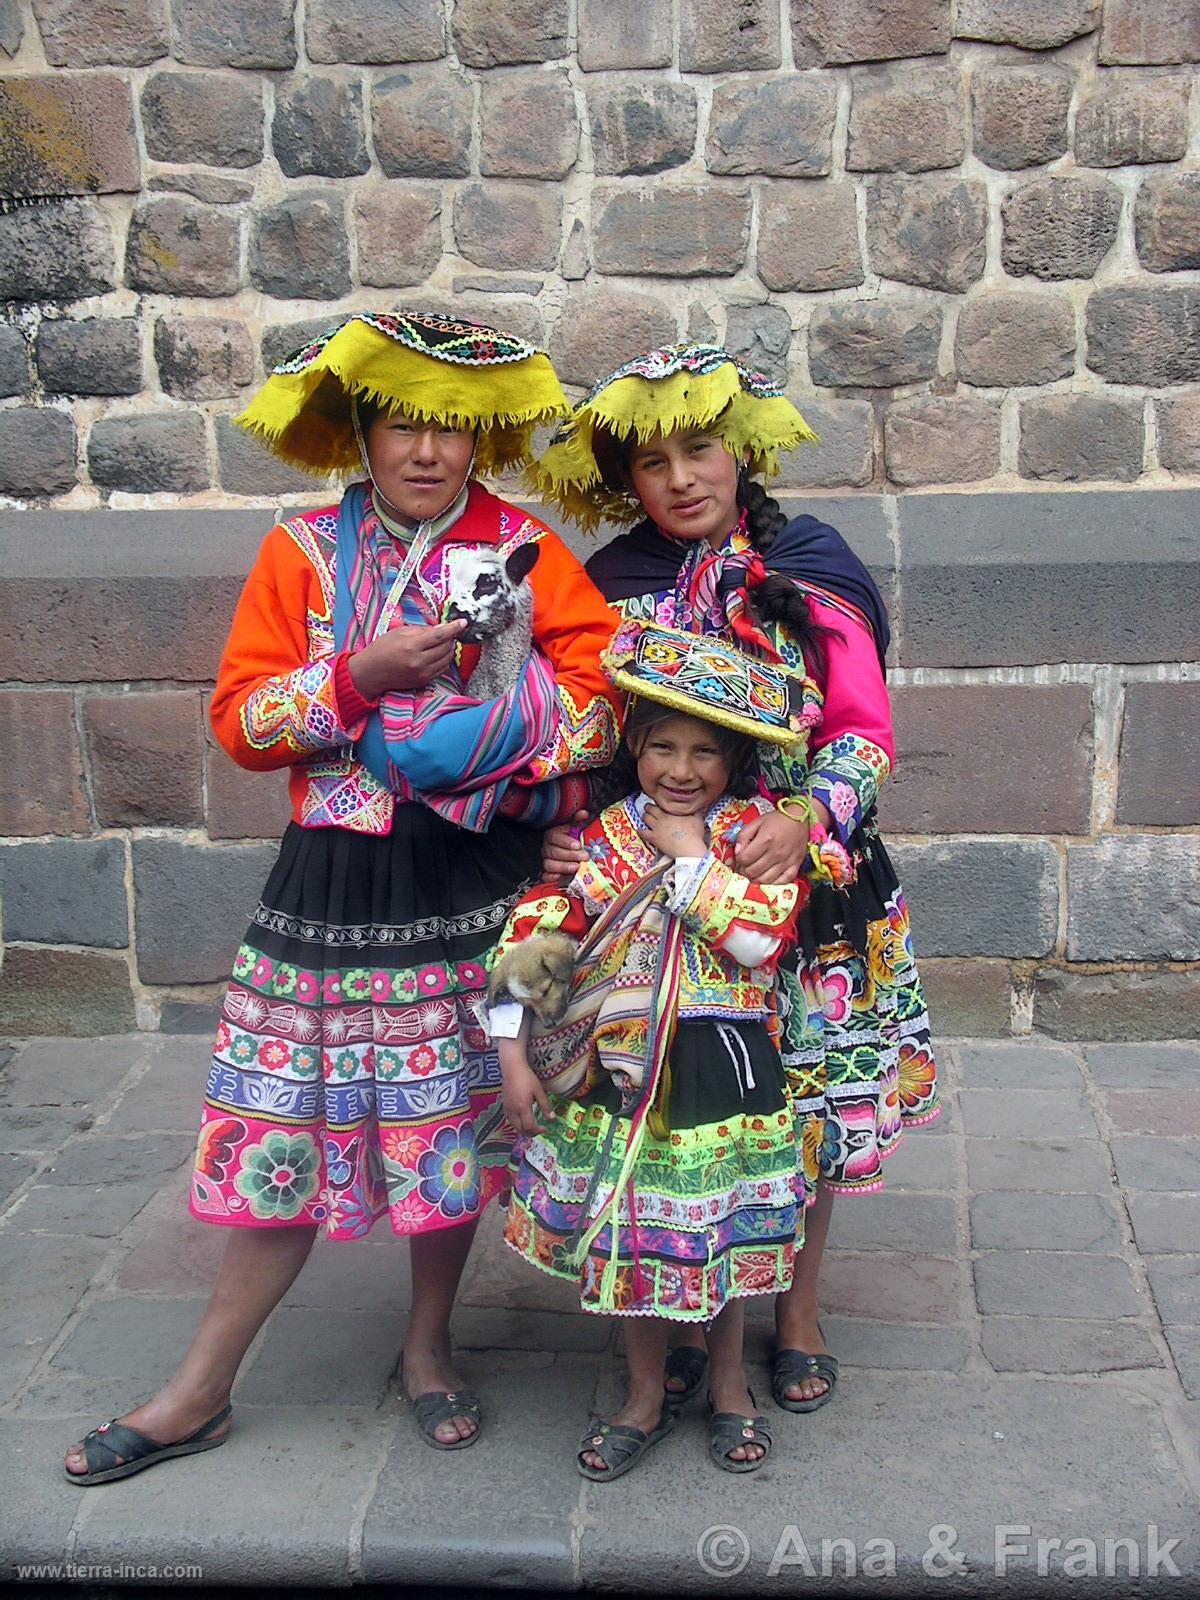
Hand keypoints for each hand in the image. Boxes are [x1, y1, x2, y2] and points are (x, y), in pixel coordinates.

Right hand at [348, 619, 466, 697]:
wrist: (371, 672)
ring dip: (448, 648)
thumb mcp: (399, 632)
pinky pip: (442, 669)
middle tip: (446, 631)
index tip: (464, 622)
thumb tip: (441, 629)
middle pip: (446, 647)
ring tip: (440, 642)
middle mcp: (419, 662)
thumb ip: (422, 630)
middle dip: (450, 637)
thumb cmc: (382, 649)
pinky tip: (436, 654)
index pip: (440, 636)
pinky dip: (444, 659)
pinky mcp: (424, 681)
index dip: (454, 628)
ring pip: (447, 659)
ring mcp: (423, 674)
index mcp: (412, 647)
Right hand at [500, 1052, 551, 1136]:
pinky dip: (516, 1123)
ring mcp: (507, 1108)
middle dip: (530, 1133)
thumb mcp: (539, 1091)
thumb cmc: (527, 1077)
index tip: (544, 1128)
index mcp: (523, 1108)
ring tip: (530, 1126)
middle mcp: (513, 1110)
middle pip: (520, 1129)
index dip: (537, 1131)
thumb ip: (545, 1105)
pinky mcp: (504, 1104)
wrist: (512, 1068)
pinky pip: (509, 1119)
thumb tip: (552, 1118)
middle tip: (538, 1130)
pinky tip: (520, 1119)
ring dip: (522, 1129)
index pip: (529, 1126)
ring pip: (514, 1125)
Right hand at [542, 811, 588, 879]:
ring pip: (549, 864)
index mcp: (553, 835)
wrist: (572, 855)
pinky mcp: (547, 874)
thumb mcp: (576, 828)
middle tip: (584, 857)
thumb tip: (584, 813)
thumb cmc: (573, 840)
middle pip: (553, 852)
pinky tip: (560, 877)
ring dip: (563, 866)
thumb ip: (578, 820)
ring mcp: (546, 861)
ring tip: (576, 867)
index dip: (565, 841)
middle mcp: (547, 848)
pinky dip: (551, 877)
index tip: (578, 845)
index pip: (554, 837)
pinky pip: (545, 877)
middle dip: (570, 855)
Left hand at [638, 802, 706, 859]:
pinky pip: (643, 833)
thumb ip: (695, 810)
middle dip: (649, 807)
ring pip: (645, 818)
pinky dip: (640, 830)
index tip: (660, 802)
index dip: (660, 802)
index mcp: (672, 812)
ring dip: (645, 816)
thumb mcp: (698, 818)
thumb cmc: (694, 834)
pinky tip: (639, 830)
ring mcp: (657, 828)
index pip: (662, 803)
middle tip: (649, 807)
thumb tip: (696, 805)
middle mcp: (662, 818)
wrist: (688, 848)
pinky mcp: (654, 838)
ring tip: (645, 816)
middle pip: (651, 808)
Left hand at [734, 809, 810, 882]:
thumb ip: (743, 836)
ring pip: (765, 880)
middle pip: (753, 871)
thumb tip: (737, 852)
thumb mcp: (756, 822)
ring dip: (756, 878)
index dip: (739, 860)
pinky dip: (772, 883)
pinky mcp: (795, 866)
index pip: (744, 859)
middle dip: (745, 871)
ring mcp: (786, 861)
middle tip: (745, 867)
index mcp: (765, 840)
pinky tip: (768, 877)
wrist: (800, 818)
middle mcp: (776, 853)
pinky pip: (782, 882)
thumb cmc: (777, 820)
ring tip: (754, 873)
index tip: (741, 858)